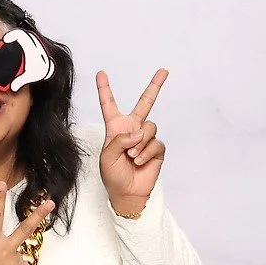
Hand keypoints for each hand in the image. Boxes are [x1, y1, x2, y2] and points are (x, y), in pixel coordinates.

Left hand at [97, 69, 167, 213]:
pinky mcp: (157, 149)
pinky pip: (156, 143)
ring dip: (140, 143)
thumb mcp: (107, 156)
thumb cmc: (112, 175)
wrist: (126, 193)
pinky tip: (139, 162)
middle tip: (164, 71)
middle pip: (145, 103)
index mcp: (115, 128)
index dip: (104, 90)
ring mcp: (146, 138)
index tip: (101, 74)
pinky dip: (146, 153)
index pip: (109, 105)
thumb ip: (120, 139)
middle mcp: (132, 129)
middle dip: (155, 86)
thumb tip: (139, 132)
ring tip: (132, 156)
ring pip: (150, 127)